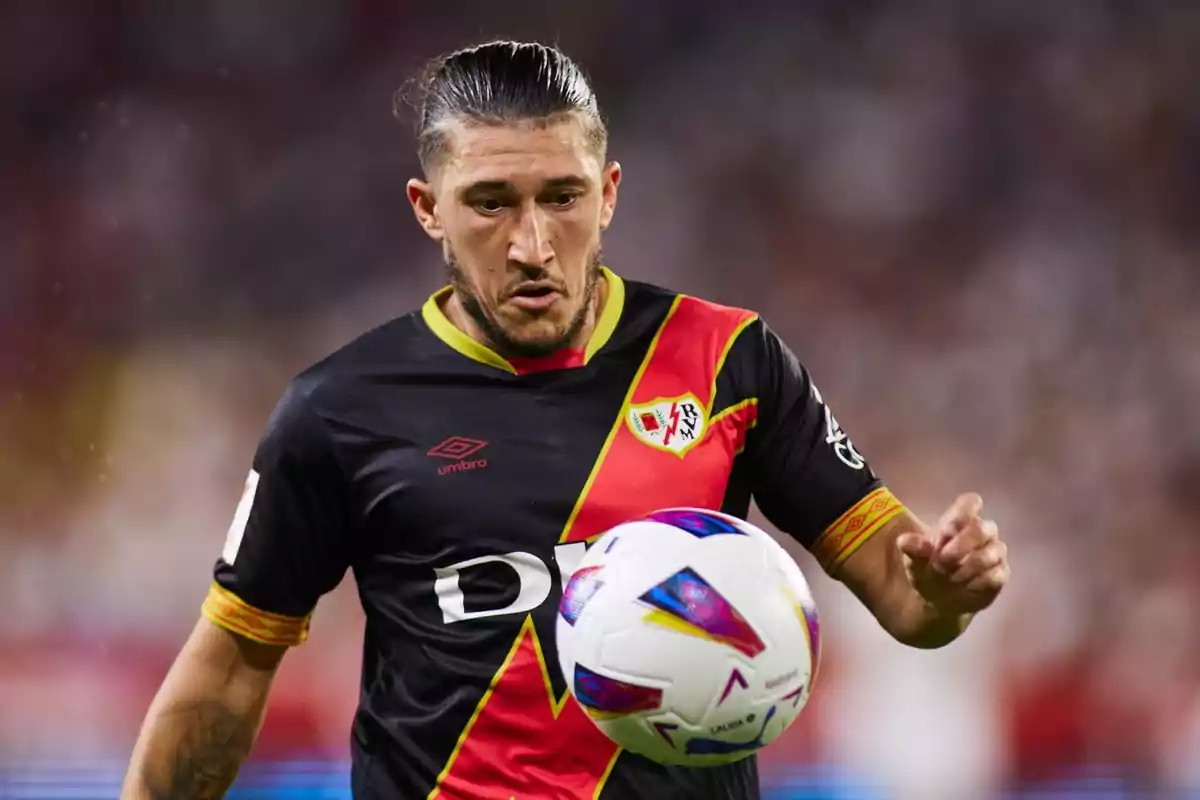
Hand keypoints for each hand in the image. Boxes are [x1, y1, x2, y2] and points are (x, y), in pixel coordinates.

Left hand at [895, 493, 1008, 614]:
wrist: (936, 602)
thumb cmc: (927, 570)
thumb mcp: (913, 560)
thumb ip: (911, 548)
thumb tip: (906, 541)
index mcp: (959, 522)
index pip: (971, 502)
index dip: (960, 515)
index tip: (945, 533)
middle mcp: (982, 533)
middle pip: (982, 527)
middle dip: (961, 544)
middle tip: (941, 560)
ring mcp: (994, 553)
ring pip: (993, 551)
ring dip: (967, 566)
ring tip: (950, 577)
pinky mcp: (1000, 574)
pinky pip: (997, 574)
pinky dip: (978, 581)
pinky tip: (965, 586)